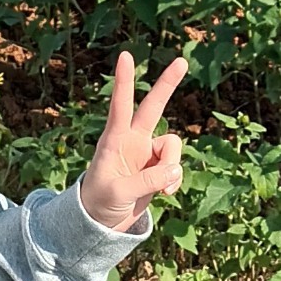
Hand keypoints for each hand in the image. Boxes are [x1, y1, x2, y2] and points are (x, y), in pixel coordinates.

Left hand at [78, 52, 187, 233]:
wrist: (101, 224)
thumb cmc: (99, 203)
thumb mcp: (119, 193)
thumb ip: (147, 180)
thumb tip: (174, 171)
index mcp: (115, 140)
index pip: (120, 105)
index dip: (124, 81)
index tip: (125, 56)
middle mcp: (133, 141)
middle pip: (153, 107)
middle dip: (168, 84)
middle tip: (181, 60)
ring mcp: (147, 153)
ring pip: (173, 146)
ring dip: (172, 167)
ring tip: (161, 190)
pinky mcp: (158, 169)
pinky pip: (176, 167)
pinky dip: (174, 180)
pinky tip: (164, 194)